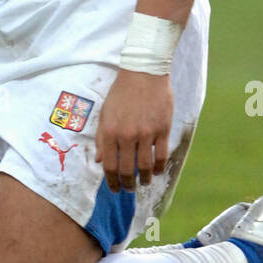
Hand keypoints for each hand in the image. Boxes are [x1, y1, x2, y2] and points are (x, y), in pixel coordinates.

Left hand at [94, 70, 172, 192]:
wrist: (143, 73)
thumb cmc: (121, 93)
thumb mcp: (105, 113)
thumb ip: (102, 138)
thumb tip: (100, 161)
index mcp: (110, 131)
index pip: (110, 165)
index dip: (112, 181)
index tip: (115, 189)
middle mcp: (127, 135)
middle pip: (127, 169)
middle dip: (128, 184)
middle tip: (129, 189)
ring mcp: (146, 133)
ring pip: (146, 166)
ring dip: (145, 179)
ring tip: (144, 182)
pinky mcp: (162, 129)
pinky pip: (162, 156)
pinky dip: (159, 168)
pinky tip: (157, 172)